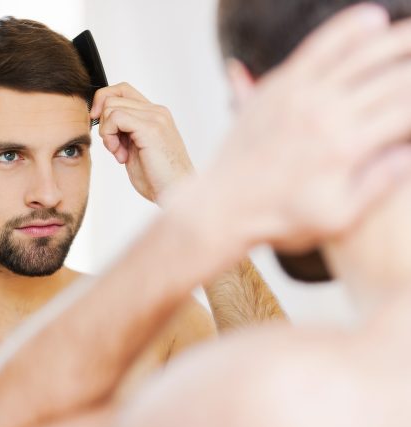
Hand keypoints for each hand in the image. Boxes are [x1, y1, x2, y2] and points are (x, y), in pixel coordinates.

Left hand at [90, 83, 193, 203]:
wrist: (175, 192)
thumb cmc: (157, 178)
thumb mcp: (135, 149)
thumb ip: (123, 132)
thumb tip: (100, 119)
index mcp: (154, 114)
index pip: (122, 90)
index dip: (103, 102)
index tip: (97, 123)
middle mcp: (156, 111)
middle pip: (112, 97)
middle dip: (104, 124)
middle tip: (114, 148)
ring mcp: (155, 117)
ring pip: (111, 107)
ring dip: (107, 133)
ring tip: (120, 153)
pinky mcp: (150, 128)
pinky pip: (115, 117)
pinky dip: (110, 136)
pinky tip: (121, 155)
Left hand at [208, 4, 410, 251]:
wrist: (220, 207)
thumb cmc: (280, 220)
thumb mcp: (337, 218)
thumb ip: (380, 184)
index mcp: (344, 147)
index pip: (405, 110)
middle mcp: (322, 114)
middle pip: (391, 76)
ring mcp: (296, 96)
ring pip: (358, 53)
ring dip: (394, 39)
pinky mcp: (276, 87)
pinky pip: (317, 48)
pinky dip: (345, 30)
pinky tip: (370, 18)